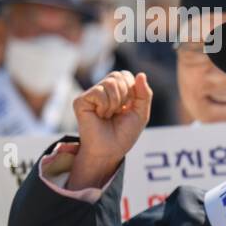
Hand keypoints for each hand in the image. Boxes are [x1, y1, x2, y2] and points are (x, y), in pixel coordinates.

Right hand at [68, 70, 152, 189]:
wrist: (110, 150)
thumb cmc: (124, 134)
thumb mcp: (141, 113)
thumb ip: (144, 94)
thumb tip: (141, 74)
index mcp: (115, 91)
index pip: (126, 75)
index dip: (132, 91)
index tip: (128, 108)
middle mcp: (101, 90)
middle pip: (118, 75)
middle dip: (125, 96)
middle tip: (118, 112)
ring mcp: (90, 95)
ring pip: (110, 83)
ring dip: (116, 103)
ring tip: (108, 115)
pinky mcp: (80, 101)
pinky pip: (99, 93)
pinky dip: (105, 106)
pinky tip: (100, 116)